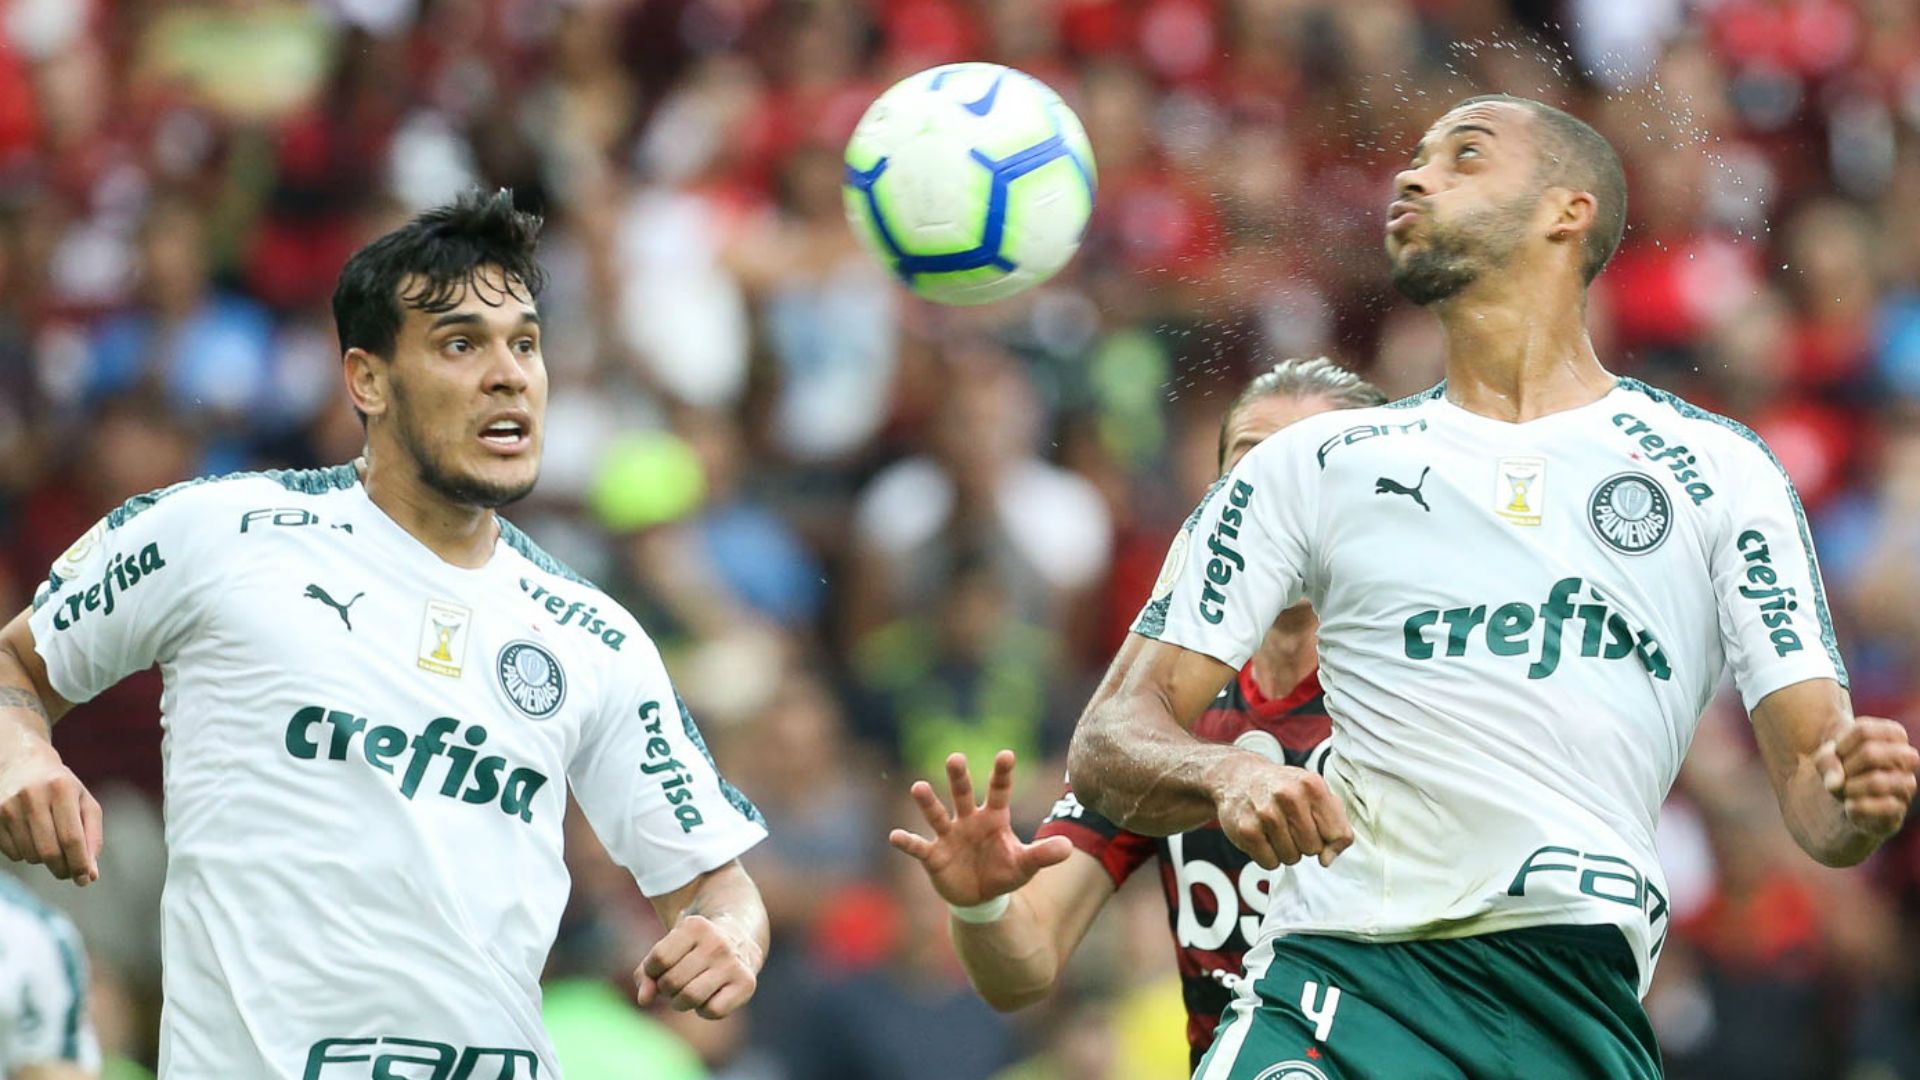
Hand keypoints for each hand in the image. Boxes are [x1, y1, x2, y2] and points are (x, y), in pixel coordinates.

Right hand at [0, 739, 101, 884]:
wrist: (21, 762)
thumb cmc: (61, 787)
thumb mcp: (84, 802)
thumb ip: (92, 836)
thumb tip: (90, 875)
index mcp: (61, 788)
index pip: (71, 838)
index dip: (79, 863)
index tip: (85, 879)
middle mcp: (32, 796)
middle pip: (49, 851)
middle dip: (62, 868)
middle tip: (68, 872)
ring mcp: (7, 806)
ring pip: (30, 855)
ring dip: (43, 860)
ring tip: (49, 842)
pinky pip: (12, 854)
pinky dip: (25, 854)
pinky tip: (29, 835)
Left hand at [636, 914, 761, 1018]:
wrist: (738, 940)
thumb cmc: (692, 950)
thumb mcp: (667, 950)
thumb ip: (646, 973)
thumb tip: (643, 1000)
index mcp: (695, 926)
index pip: (659, 959)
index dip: (653, 971)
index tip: (663, 967)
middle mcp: (717, 943)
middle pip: (672, 981)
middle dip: (667, 989)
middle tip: (677, 981)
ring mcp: (733, 963)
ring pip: (690, 998)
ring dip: (680, 1002)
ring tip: (687, 992)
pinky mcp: (746, 983)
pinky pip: (712, 1011)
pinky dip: (704, 1010)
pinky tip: (709, 997)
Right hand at [889, 750, 1074, 906]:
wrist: (981, 897)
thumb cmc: (1004, 872)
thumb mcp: (1025, 865)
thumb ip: (1043, 854)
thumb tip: (1069, 848)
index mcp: (993, 818)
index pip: (999, 791)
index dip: (1002, 773)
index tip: (1006, 754)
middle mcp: (968, 820)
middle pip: (962, 794)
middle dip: (958, 777)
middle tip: (955, 758)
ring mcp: (949, 836)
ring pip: (937, 814)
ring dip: (927, 802)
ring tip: (918, 787)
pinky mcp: (934, 856)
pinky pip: (918, 846)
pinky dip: (907, 842)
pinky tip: (895, 836)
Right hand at [1208, 753, 1352, 869]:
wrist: (1239, 777)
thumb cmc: (1282, 788)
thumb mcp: (1316, 794)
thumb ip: (1335, 825)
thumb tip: (1328, 859)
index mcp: (1312, 786)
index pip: (1338, 834)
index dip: (1330, 839)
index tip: (1319, 830)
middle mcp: (1289, 796)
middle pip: (1313, 849)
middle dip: (1304, 843)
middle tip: (1291, 825)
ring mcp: (1266, 813)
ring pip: (1291, 858)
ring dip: (1285, 850)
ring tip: (1276, 829)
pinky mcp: (1247, 830)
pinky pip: (1270, 863)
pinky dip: (1268, 856)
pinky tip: (1263, 836)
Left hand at [1815, 717, 1918, 839]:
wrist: (1850, 791)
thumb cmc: (1842, 764)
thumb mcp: (1828, 756)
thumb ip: (1826, 762)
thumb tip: (1835, 784)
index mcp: (1894, 735)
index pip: (1863, 731)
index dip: (1840, 744)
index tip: (1837, 753)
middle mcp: (1907, 758)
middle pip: (1870, 753)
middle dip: (1846, 765)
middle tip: (1842, 773)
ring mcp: (1906, 783)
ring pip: (1878, 782)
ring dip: (1851, 787)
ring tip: (1845, 789)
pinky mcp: (1900, 808)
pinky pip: (1885, 806)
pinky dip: (1859, 806)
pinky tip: (1850, 806)